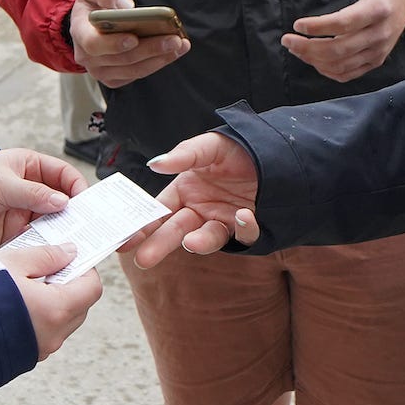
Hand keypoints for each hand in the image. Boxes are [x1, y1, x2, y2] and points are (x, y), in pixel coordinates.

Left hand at [0, 147, 86, 249]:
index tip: (83, 200)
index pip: (63, 174)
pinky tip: (52, 247)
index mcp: (31, 167)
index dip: (76, 185)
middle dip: (73, 211)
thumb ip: (33, 193)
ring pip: (54, 220)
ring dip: (62, 228)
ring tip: (70, 238)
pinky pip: (40, 236)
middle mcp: (33, 189)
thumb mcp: (4, 184)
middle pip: (63, 200)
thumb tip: (62, 202)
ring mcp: (27, 211)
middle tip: (83, 223)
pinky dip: (47, 242)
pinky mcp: (20, 231)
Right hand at [0, 241, 102, 359]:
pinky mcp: (23, 359)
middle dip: (69, 286)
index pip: (92, 288)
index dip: (85, 270)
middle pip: (79, 308)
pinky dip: (37, 320)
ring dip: (52, 304)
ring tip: (25, 287)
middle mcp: (53, 334)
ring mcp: (39, 350)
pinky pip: (41, 336)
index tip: (70, 258)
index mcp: (57, 309)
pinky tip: (14, 306)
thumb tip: (69, 253)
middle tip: (46, 269)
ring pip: (61, 323)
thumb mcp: (12, 262)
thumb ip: (46, 256)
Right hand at [68, 0, 190, 88]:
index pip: (94, 44)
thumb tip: (127, 5)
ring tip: (179, 45)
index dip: (114, 44)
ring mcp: (101, 71)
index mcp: (80, 33)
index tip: (134, 38)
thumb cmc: (93, 4)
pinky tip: (173, 52)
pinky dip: (157, 63)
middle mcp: (88, 57)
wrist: (90, 22)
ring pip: (133, 70)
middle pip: (121, 59)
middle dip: (150, 49)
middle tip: (173, 39)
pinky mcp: (115, 78)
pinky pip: (138, 74)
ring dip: (159, 58)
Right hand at [131, 132, 260, 265]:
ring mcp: (224, 220)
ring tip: (191, 242)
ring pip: (207, 238)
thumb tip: (155, 163)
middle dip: (158, 245)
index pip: (159, 211)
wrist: (279, 154)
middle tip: (143, 259)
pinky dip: (245, 228)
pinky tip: (245, 215)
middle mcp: (201, 209)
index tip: (124, 239)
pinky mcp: (248, 227)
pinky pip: (245, 234)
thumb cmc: (239, 148)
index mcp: (186, 189)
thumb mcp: (211, 146)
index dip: (142, 224)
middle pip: (175, 230)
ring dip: (199, 242)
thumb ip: (185, 154)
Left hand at [280, 0, 404, 83]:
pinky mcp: (376, 60)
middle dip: (308, 47)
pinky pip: (348, 74)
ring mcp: (379, 50)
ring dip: (314, 60)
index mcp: (378, 8)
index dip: (318, 26)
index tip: (297, 24)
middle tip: (288, 40)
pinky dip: (327, 70)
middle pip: (339, 49)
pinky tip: (313, 59)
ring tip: (296, 48)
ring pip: (341, 65)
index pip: (344, 23)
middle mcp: (381, 33)